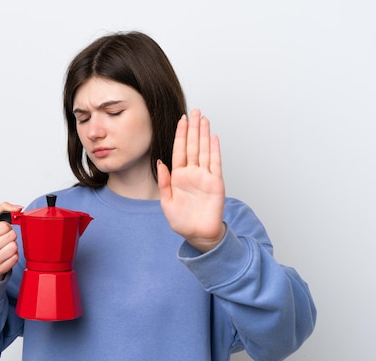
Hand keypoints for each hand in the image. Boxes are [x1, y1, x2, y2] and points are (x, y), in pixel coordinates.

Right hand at [0, 202, 23, 281]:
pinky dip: (13, 256)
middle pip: (11, 237)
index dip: (7, 226)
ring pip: (14, 248)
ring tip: (6, 245)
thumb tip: (18, 208)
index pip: (5, 226)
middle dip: (11, 236)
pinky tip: (7, 254)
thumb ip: (5, 208)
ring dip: (13, 246)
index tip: (2, 229)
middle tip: (4, 238)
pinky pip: (15, 259)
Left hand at [157, 109, 225, 252]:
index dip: (180, 135)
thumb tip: (160, 163)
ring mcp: (205, 177)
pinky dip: (214, 150)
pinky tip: (213, 137)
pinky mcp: (216, 183)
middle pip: (193, 146)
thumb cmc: (182, 221)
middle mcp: (192, 173)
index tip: (181, 120)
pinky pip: (215, 163)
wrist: (197, 235)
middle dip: (193, 128)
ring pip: (204, 150)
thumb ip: (163, 182)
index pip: (179, 150)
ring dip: (204, 134)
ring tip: (204, 118)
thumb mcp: (166, 202)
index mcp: (179, 176)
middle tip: (195, 111)